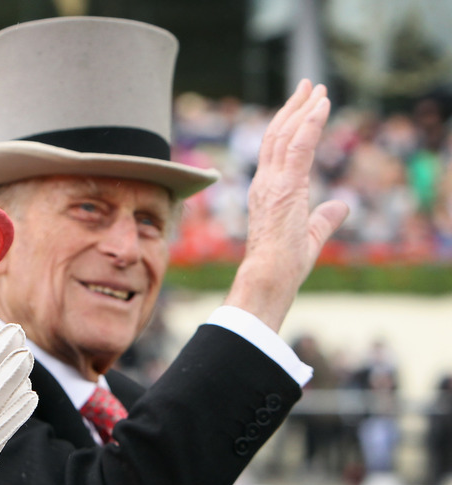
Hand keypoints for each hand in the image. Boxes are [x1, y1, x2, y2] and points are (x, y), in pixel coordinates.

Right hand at [224, 80, 349, 330]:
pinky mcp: (285, 185)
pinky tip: (321, 106)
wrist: (269, 275)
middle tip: (308, 86)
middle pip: (277, 134)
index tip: (303, 106)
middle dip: (293, 107)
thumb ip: (325, 217)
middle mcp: (265, 182)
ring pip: (286, 134)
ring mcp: (272, 182)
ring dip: (303, 108)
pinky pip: (298, 146)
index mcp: (267, 191)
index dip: (289, 125)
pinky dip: (310, 123)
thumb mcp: (311, 236)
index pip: (276, 150)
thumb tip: (342, 206)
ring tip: (317, 88)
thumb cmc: (284, 264)